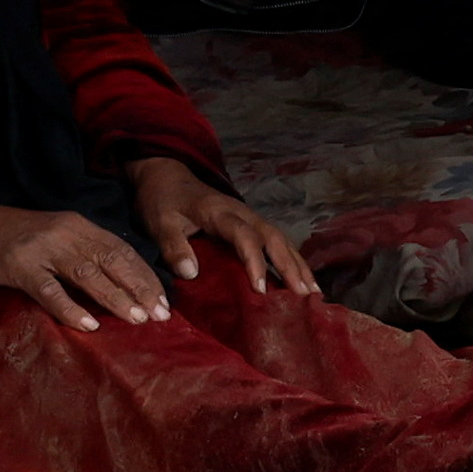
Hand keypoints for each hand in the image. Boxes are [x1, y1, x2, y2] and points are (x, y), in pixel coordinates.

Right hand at [0, 185, 172, 331]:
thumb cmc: (10, 237)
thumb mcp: (53, 236)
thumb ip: (81, 252)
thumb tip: (117, 282)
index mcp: (77, 225)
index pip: (121, 249)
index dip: (145, 275)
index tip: (164, 301)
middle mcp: (65, 232)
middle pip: (112, 259)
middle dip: (139, 288)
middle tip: (161, 315)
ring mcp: (42, 248)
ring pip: (87, 273)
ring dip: (115, 297)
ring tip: (137, 319)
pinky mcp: (19, 266)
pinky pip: (49, 290)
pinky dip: (71, 308)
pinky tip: (89, 325)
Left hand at [129, 156, 311, 296]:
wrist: (166, 175)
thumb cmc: (163, 201)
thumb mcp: (160, 222)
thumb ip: (173, 246)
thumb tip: (191, 273)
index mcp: (219, 212)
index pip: (244, 236)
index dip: (254, 262)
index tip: (260, 290)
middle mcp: (242, 213)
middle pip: (273, 237)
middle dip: (290, 266)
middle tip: (303, 296)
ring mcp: (249, 217)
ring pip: (281, 240)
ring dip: (297, 265)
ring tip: (313, 294)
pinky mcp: (251, 224)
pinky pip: (277, 242)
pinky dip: (292, 261)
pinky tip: (302, 281)